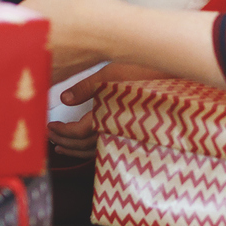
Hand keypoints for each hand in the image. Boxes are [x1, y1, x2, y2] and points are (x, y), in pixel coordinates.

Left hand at [0, 0, 225, 86]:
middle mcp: (18, 56)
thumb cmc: (76, 4)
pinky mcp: (50, 79)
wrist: (109, 30)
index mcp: (9, 31)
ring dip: (6, 59)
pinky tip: (33, 55)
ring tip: (3, 46)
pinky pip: (30, 74)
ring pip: (11, 67)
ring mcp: (34, 70)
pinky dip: (27, 67)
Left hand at [46, 60, 166, 159]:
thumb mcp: (111, 73)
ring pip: (95, 152)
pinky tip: (84, 148)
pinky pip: (106, 149)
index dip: (62, 132)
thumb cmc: (144, 73)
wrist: (175, 80)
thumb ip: (86, 87)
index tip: (50, 126)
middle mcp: (117, 131)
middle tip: (49, 136)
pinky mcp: (131, 135)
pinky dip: (90, 151)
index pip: (79, 132)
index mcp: (109, 116)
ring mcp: (125, 136)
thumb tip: (64, 99)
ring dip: (75, 151)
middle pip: (84, 146)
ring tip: (60, 147)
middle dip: (64, 143)